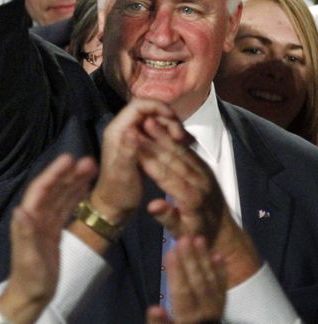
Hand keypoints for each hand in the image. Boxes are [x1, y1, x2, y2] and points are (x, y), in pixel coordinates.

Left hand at [0, 154, 96, 323]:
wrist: (32, 297)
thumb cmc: (29, 278)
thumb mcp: (28, 258)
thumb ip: (24, 234)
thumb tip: (20, 209)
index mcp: (28, 218)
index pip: (41, 190)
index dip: (54, 173)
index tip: (69, 159)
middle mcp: (36, 215)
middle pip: (54, 188)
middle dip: (69, 173)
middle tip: (88, 161)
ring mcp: (45, 221)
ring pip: (61, 195)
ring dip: (75, 180)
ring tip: (91, 166)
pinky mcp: (53, 228)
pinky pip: (65, 206)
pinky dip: (75, 194)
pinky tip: (86, 185)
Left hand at [90, 99, 182, 225]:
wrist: (113, 207)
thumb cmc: (117, 192)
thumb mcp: (123, 173)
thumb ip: (127, 151)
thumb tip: (133, 130)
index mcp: (117, 130)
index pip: (138, 105)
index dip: (158, 107)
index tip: (174, 120)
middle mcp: (124, 128)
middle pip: (149, 110)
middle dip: (168, 118)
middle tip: (181, 137)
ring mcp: (132, 135)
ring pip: (155, 119)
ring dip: (171, 126)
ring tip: (184, 142)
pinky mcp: (140, 144)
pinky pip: (157, 131)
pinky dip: (170, 135)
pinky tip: (181, 146)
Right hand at [138, 116, 222, 243]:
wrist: (226, 234)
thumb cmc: (198, 237)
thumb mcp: (182, 235)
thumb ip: (168, 218)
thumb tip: (152, 205)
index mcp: (191, 199)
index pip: (164, 175)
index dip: (147, 159)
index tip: (132, 148)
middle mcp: (199, 182)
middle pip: (172, 158)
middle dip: (154, 142)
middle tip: (137, 126)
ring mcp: (204, 173)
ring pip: (180, 151)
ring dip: (164, 135)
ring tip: (149, 121)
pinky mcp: (206, 168)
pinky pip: (189, 151)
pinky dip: (174, 139)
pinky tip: (164, 129)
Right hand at [146, 236, 225, 323]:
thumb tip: (154, 308)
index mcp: (186, 321)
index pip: (182, 295)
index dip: (177, 273)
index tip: (171, 251)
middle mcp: (204, 316)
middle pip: (197, 286)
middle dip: (191, 261)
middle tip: (184, 238)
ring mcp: (215, 312)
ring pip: (211, 284)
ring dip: (205, 261)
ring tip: (199, 239)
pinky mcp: (221, 310)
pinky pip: (222, 291)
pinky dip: (221, 273)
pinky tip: (218, 256)